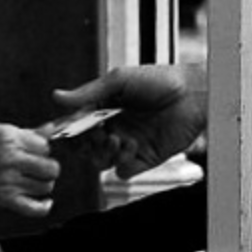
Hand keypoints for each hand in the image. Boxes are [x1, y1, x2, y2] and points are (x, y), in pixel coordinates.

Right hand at [0, 123, 58, 215]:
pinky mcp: (2, 198)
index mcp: (6, 137)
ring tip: (31, 179)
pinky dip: (44, 206)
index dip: (39, 148)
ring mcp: (7, 180)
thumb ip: (22, 133)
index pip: (45, 146)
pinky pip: (34, 208)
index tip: (31, 150)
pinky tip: (45, 201)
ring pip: (45, 186)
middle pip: (51, 167)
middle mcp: (9, 158)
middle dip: (46, 165)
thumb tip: (50, 130)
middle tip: (34, 165)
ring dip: (42, 182)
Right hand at [50, 63, 204, 177]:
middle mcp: (113, 128)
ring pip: (100, 162)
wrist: (196, 94)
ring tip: (114, 139)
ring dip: (102, 153)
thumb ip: (87, 93)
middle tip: (95, 133)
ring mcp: (128, 145)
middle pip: (84, 147)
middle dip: (84, 143)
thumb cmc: (161, 80)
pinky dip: (121, 162)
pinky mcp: (145, 158)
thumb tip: (56, 97)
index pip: (75, 126)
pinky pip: (123, 171)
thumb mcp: (119, 80)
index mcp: (103, 110)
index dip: (66, 131)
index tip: (62, 130)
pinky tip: (131, 145)